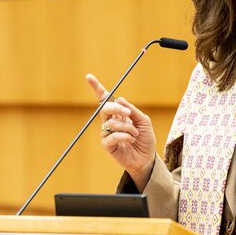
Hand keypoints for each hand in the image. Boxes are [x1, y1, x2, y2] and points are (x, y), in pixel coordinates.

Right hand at [86, 73, 156, 190]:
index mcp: (119, 114)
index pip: (105, 99)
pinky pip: (111, 136)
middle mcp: (111, 121)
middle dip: (116, 109)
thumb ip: (132, 110)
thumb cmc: (145, 138)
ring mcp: (107, 133)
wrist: (147, 157)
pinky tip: (131, 139)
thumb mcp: (143, 121)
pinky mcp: (107, 144)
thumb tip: (119, 99)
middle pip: (105, 108)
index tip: (89, 77)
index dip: (97, 88)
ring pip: (110, 123)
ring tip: (135, 134)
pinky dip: (124, 136)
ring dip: (126, 128)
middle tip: (129, 115)